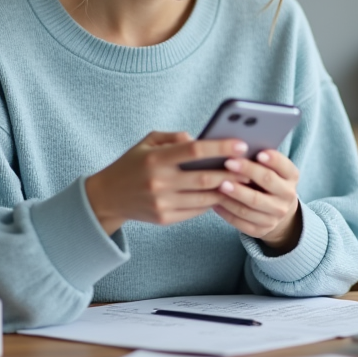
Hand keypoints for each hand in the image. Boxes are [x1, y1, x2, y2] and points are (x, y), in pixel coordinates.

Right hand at [84, 132, 250, 235]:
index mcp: (156, 158)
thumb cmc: (132, 164)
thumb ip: (174, 137)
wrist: (107, 197)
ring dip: (226, 191)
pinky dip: (211, 203)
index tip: (241, 144)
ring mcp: (162, 203)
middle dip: (231, 173)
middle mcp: (159, 182)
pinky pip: (196, 211)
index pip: (194, 150)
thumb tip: (201, 139)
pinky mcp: (164, 219)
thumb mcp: (147, 142)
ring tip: (243, 183)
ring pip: (203, 197)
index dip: (220, 147)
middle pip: (204, 178)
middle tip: (251, 167)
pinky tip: (222, 195)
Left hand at [213, 150, 301, 252]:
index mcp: (291, 176)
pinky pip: (242, 221)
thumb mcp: (271, 168)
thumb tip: (236, 145)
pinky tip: (215, 201)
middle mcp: (287, 196)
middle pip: (267, 182)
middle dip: (248, 171)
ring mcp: (276, 215)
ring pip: (252, 204)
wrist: (275, 210)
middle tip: (228, 163)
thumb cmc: (266, 180)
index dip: (273, 159)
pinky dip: (227, 212)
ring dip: (235, 194)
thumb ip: (259, 158)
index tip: (258, 152)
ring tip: (219, 184)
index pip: (284, 166)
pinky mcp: (262, 230)